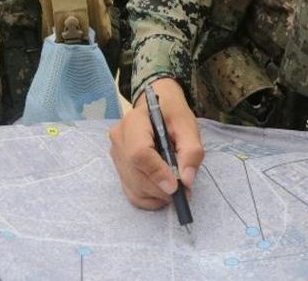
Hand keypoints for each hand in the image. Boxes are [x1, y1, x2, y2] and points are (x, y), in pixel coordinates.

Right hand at [109, 78, 203, 209]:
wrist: (157, 109)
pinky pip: (132, 194)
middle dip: (162, 188)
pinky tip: (164, 191)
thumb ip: (191, 151)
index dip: (157, 172)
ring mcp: (116, 156)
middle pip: (136, 174)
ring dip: (158, 195)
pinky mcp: (119, 169)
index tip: (176, 185)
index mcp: (134, 122)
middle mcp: (119, 139)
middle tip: (185, 189)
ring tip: (177, 187)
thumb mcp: (188, 126)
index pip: (138, 152)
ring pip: (134, 187)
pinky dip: (150, 199)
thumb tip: (186, 180)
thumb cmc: (172, 115)